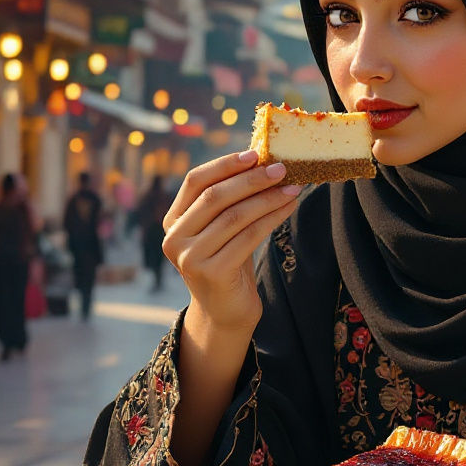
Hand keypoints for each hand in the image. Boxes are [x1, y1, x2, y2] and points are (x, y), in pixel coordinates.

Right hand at [162, 150, 301, 347]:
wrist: (226, 311)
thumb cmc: (229, 261)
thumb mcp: (223, 227)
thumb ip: (230, 200)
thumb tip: (263, 161)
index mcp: (173, 220)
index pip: (195, 181)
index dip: (225, 164)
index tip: (255, 153)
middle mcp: (174, 238)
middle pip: (215, 197)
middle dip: (251, 179)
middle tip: (281, 169)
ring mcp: (189, 257)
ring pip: (235, 216)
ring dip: (267, 199)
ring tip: (293, 188)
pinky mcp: (211, 272)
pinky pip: (248, 237)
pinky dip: (272, 219)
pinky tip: (288, 208)